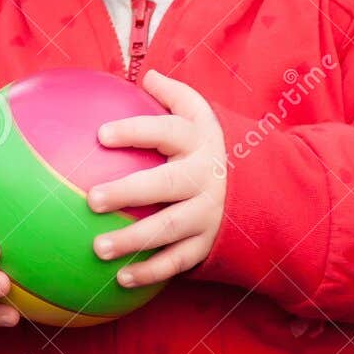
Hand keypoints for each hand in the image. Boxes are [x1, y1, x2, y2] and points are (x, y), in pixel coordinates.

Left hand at [88, 69, 227, 288]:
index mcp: (198, 141)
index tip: (101, 135)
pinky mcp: (207, 241)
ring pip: (171, 227)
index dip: (135, 131)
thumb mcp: (200, 114)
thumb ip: (173, 95)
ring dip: (134, 240)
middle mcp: (205, 176)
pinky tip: (121, 279)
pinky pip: (178, 260)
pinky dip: (151, 272)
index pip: (165, 131)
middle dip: (129, 191)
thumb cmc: (208, 144)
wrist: (261, 185)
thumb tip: (145, 74)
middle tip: (91, 198)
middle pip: (167, 184)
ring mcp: (208, 212)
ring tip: (98, 247)